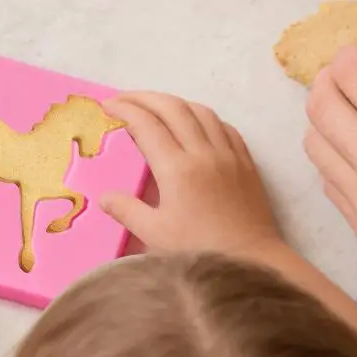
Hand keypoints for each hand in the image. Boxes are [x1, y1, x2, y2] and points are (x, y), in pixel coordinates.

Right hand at [100, 93, 282, 258]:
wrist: (251, 259)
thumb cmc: (200, 250)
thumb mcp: (155, 234)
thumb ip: (127, 211)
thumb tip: (104, 196)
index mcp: (177, 169)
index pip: (146, 125)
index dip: (125, 109)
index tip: (107, 106)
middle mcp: (203, 152)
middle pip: (172, 108)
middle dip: (145, 97)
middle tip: (124, 99)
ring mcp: (228, 154)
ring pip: (201, 111)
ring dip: (175, 102)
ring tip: (156, 107)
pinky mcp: (245, 161)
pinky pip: (224, 126)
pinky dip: (204, 117)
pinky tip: (196, 123)